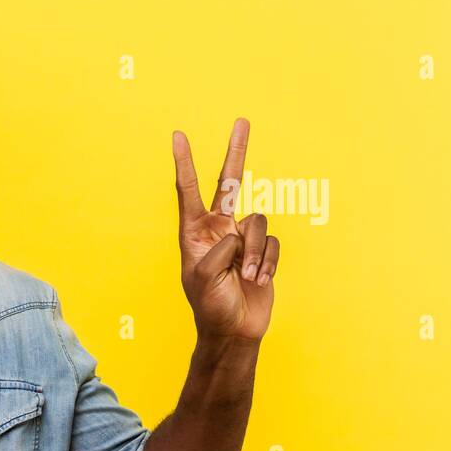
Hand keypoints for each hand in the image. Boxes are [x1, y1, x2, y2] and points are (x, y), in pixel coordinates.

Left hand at [172, 118, 279, 342]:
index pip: (188, 190)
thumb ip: (220, 249)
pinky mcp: (262, 249)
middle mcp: (218, 228)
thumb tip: (238, 234)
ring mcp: (242, 237)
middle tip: (242, 120)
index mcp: (194, 232)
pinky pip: (272, 242)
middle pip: (230, 183)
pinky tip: (258, 280)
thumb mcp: (204, 276)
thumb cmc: (210, 304)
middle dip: (236, 152)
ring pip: (258, 221)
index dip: (185, 163)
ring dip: (255, 252)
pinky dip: (267, 262)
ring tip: (246, 276)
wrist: (235, 329)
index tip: (178, 136)